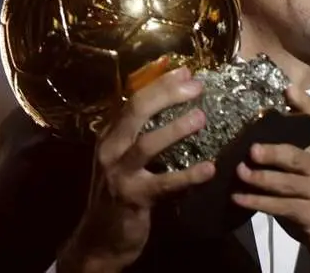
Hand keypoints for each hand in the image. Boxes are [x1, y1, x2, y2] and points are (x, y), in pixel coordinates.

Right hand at [57, 63, 215, 272]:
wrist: (100, 238)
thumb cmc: (119, 191)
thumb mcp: (123, 158)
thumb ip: (140, 133)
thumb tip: (173, 103)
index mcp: (110, 135)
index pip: (133, 100)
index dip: (159, 83)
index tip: (186, 71)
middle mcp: (110, 149)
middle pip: (136, 113)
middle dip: (166, 95)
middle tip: (196, 85)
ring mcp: (119, 174)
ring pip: (146, 144)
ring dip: (175, 129)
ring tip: (200, 117)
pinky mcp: (133, 198)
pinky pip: (163, 184)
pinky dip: (187, 176)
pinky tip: (209, 169)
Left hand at [232, 85, 309, 272]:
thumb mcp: (305, 174)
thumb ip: (288, 157)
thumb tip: (252, 139)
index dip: (304, 105)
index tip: (287, 89)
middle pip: (297, 155)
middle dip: (273, 151)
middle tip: (251, 149)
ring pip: (287, 183)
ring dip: (260, 178)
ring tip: (240, 173)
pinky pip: (282, 207)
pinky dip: (258, 203)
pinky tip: (239, 198)